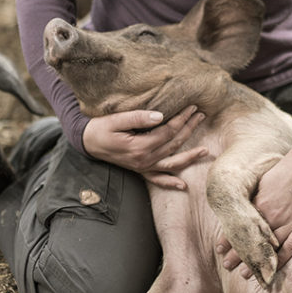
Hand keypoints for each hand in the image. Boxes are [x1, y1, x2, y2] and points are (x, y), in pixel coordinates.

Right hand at [82, 104, 206, 188]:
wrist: (87, 142)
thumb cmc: (100, 128)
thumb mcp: (116, 120)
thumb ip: (138, 118)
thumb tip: (161, 116)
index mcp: (140, 146)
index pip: (168, 132)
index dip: (182, 119)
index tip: (192, 107)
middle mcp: (144, 160)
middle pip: (173, 144)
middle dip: (189, 129)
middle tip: (201, 116)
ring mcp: (142, 167)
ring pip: (171, 163)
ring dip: (189, 157)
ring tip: (205, 151)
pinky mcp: (140, 170)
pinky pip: (157, 179)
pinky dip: (170, 183)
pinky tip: (182, 185)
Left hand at [218, 142, 291, 272]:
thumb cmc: (287, 169)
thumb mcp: (264, 181)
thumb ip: (254, 198)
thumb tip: (242, 209)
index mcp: (259, 203)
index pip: (240, 226)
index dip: (229, 239)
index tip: (220, 249)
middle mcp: (271, 215)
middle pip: (251, 240)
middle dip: (237, 255)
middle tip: (227, 265)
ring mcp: (289, 221)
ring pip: (268, 248)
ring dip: (255, 262)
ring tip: (244, 274)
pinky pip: (291, 247)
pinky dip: (280, 260)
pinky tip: (272, 270)